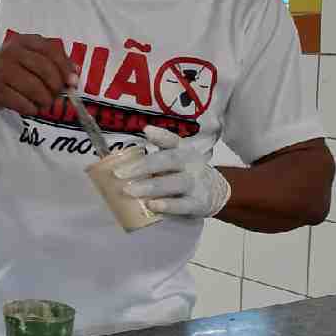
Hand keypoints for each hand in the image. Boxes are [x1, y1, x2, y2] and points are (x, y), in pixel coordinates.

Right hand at [0, 34, 80, 116]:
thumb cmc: (10, 72)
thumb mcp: (29, 60)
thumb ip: (52, 63)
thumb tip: (74, 76)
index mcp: (23, 41)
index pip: (51, 50)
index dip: (65, 67)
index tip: (72, 82)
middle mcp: (11, 52)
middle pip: (46, 70)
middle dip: (56, 87)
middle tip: (56, 95)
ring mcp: (1, 70)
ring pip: (36, 89)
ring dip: (45, 101)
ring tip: (43, 103)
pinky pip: (23, 103)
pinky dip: (32, 109)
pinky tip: (30, 107)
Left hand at [115, 126, 230, 217]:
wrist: (216, 192)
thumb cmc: (186, 172)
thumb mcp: (176, 157)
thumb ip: (160, 146)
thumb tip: (146, 129)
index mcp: (183, 151)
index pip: (173, 141)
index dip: (161, 136)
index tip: (146, 131)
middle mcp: (191, 164)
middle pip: (168, 161)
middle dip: (142, 166)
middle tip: (118, 173)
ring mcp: (196, 184)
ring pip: (174, 183)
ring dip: (150, 186)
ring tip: (129, 190)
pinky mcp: (198, 204)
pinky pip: (183, 205)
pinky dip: (167, 206)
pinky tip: (151, 206)